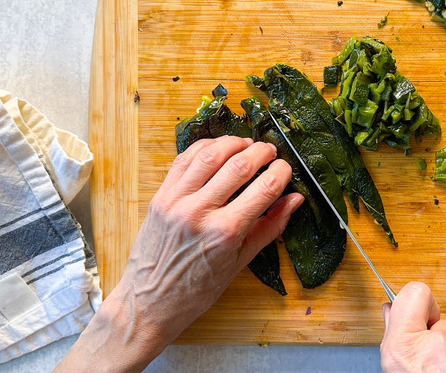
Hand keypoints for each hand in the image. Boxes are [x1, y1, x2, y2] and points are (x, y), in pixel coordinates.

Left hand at [56, 136, 303, 371]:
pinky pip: (184, 159)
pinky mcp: (160, 196)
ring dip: (233, 143)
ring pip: (210, 154)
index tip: (286, 170)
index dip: (281, 172)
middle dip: (261, 152)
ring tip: (246, 145)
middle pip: (239, 164)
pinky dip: (204, 147)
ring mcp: (176, 201)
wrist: (150, 301)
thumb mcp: (240, 262)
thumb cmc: (197, 289)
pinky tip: (218, 149)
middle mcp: (199, 212)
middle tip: (271, 152)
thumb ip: (270, 227)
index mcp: (225, 232)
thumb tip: (294, 200)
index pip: (264, 188)